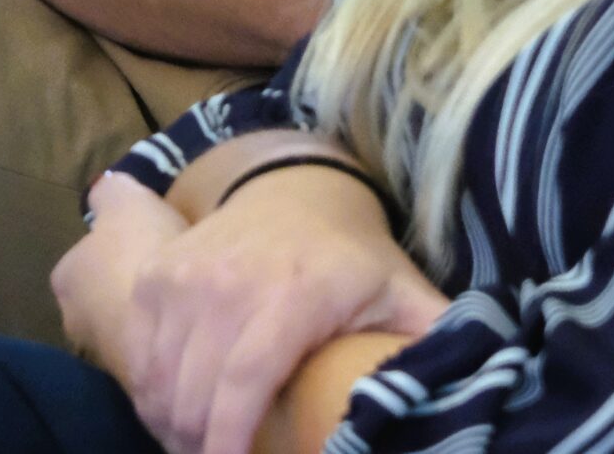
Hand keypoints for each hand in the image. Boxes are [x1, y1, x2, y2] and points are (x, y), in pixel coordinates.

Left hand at [51, 172, 188, 381]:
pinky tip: (193, 338)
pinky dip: (168, 352)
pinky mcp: (142, 391)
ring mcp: (109, 362)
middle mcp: (77, 326)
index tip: (143, 247)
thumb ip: (109, 192)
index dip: (111, 253)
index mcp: (69, 280)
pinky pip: (154, 363)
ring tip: (186, 309)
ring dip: (149, 328)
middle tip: (166, 282)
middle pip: (102, 305)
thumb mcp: (126, 201)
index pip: (82, 264)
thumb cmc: (141, 256)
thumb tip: (102, 186)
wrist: (175, 326)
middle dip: (127, 296)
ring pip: (128, 336)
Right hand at [108, 164, 450, 453]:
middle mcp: (227, 281)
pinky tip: (173, 420)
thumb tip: (475, 388)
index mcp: (291, 293)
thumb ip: (434, 341)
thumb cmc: (353, 256)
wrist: (296, 187)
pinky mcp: (158, 275)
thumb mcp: (403, 293)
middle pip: (195, 392)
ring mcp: (184, 275)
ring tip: (200, 450)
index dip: (230, 441)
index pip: (244, 380)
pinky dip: (150, 397)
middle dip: (200, 447)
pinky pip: (138, 355)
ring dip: (172, 429)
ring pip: (159, 379)